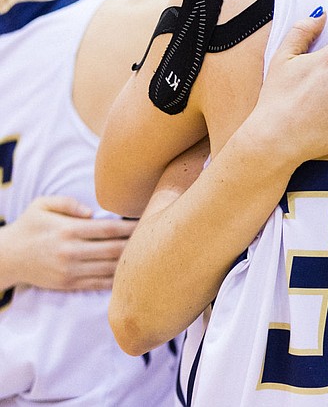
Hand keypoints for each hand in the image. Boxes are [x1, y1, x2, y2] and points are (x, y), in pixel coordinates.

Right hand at [0, 196, 135, 290]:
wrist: (6, 257)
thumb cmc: (29, 227)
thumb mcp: (42, 205)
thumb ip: (68, 203)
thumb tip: (92, 212)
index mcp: (68, 230)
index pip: (109, 229)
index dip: (131, 227)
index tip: (147, 222)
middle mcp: (71, 252)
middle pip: (114, 250)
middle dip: (136, 244)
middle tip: (154, 239)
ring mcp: (70, 270)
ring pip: (110, 268)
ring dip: (130, 263)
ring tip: (147, 256)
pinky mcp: (68, 284)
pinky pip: (99, 284)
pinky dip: (116, 280)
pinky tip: (130, 275)